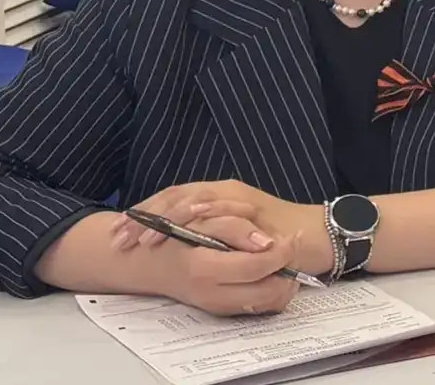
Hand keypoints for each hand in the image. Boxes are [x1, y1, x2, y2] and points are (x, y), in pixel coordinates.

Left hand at [113, 179, 331, 279]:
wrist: (316, 235)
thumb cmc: (276, 238)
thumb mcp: (232, 235)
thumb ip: (208, 233)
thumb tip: (171, 244)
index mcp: (215, 195)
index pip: (170, 199)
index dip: (142, 215)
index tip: (118, 234)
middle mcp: (223, 190)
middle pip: (174, 197)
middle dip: (144, 218)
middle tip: (120, 239)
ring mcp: (238, 197)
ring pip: (193, 199)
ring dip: (166, 218)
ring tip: (145, 240)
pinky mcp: (254, 206)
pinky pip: (225, 205)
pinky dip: (203, 213)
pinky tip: (185, 226)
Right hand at [143, 210, 305, 316]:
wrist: (146, 263)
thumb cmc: (171, 236)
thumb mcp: (201, 221)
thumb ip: (236, 229)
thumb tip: (269, 243)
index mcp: (205, 269)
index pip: (257, 267)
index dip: (282, 251)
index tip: (292, 236)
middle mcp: (212, 294)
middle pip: (268, 292)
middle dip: (289, 270)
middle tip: (293, 247)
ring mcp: (217, 306)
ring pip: (267, 303)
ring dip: (284, 283)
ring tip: (285, 258)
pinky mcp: (221, 309)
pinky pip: (257, 307)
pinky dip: (272, 291)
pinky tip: (271, 270)